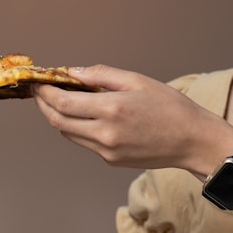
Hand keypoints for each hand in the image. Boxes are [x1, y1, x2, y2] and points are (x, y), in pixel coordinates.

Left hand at [33, 64, 231, 172]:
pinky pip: (85, 142)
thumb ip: (101, 75)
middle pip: (58, 121)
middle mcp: (105, 134)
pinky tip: (86, 115)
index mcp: (112, 109)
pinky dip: (78, 127)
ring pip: (68, 133)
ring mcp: (107, 151)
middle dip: (44, 105)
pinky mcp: (111, 160)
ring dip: (59, 117)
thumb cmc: (170, 106)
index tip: (39, 82)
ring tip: (62, 99)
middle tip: (41, 91)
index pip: (62, 103)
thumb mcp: (137, 81)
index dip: (45, 93)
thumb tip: (72, 72)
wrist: (193, 141)